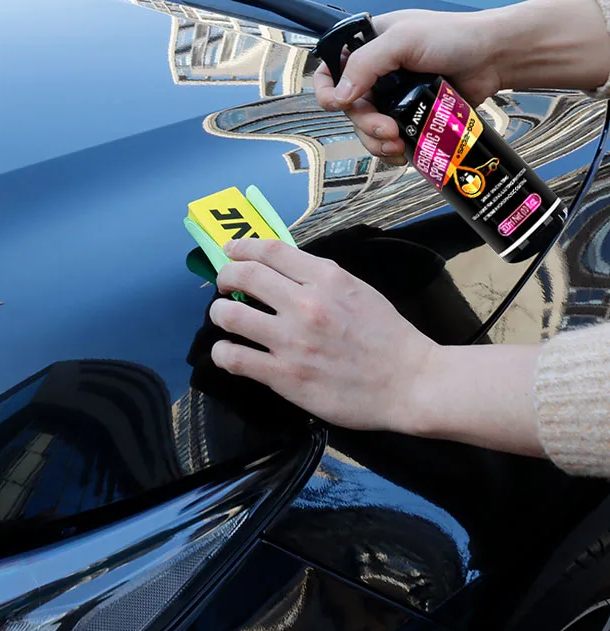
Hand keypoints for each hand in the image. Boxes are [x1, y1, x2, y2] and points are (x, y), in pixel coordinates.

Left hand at [209, 237, 437, 432]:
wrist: (410, 383)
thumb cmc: (388, 337)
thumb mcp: (358, 290)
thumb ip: (321, 279)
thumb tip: (283, 271)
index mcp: (326, 278)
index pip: (269, 250)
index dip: (241, 247)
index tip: (230, 251)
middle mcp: (305, 304)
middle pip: (243, 276)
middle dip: (224, 277)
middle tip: (223, 286)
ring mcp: (292, 341)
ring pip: (230, 315)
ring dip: (219, 314)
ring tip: (224, 318)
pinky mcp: (284, 376)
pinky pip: (234, 358)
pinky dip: (222, 352)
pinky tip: (227, 353)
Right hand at [313, 8, 501, 163]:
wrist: (495, 57)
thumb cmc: (454, 36)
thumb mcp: (403, 40)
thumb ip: (366, 64)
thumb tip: (339, 97)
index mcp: (369, 48)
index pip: (331, 69)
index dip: (328, 90)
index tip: (338, 105)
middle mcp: (377, 74)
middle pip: (350, 109)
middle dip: (365, 124)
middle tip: (387, 130)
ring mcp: (393, 97)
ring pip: (368, 129)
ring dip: (377, 142)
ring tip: (397, 145)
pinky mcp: (411, 117)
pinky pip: (390, 140)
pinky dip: (392, 150)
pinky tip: (403, 153)